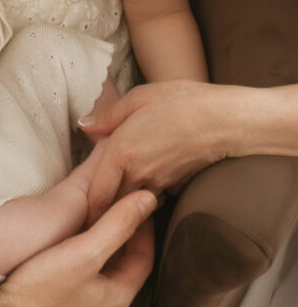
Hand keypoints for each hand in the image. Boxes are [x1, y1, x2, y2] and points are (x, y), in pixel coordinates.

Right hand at [3, 192, 155, 306]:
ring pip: (103, 277)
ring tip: (95, 223)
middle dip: (125, 238)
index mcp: (117, 298)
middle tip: (119, 210)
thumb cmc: (43, 289)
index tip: (137, 204)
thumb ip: (118, 224)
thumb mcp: (86, 251)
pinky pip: (84, 284)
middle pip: (125, 268)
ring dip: (104, 250)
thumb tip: (148, 200)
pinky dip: (85, 262)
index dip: (144, 227)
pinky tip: (69, 252)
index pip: (144, 258)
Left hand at [79, 81, 232, 221]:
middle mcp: (138, 174)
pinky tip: (144, 180)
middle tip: (91, 209)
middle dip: (101, 209)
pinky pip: (152, 196)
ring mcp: (159, 183)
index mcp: (122, 151)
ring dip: (122, 203)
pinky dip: (144, 195)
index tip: (79, 208)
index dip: (86, 206)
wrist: (226, 120)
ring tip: (115, 196)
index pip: (96, 196)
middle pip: (112, 205)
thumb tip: (85, 124)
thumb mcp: (139, 97)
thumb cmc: (182, 101)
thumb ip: (108, 115)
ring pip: (131, 203)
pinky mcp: (175, 186)